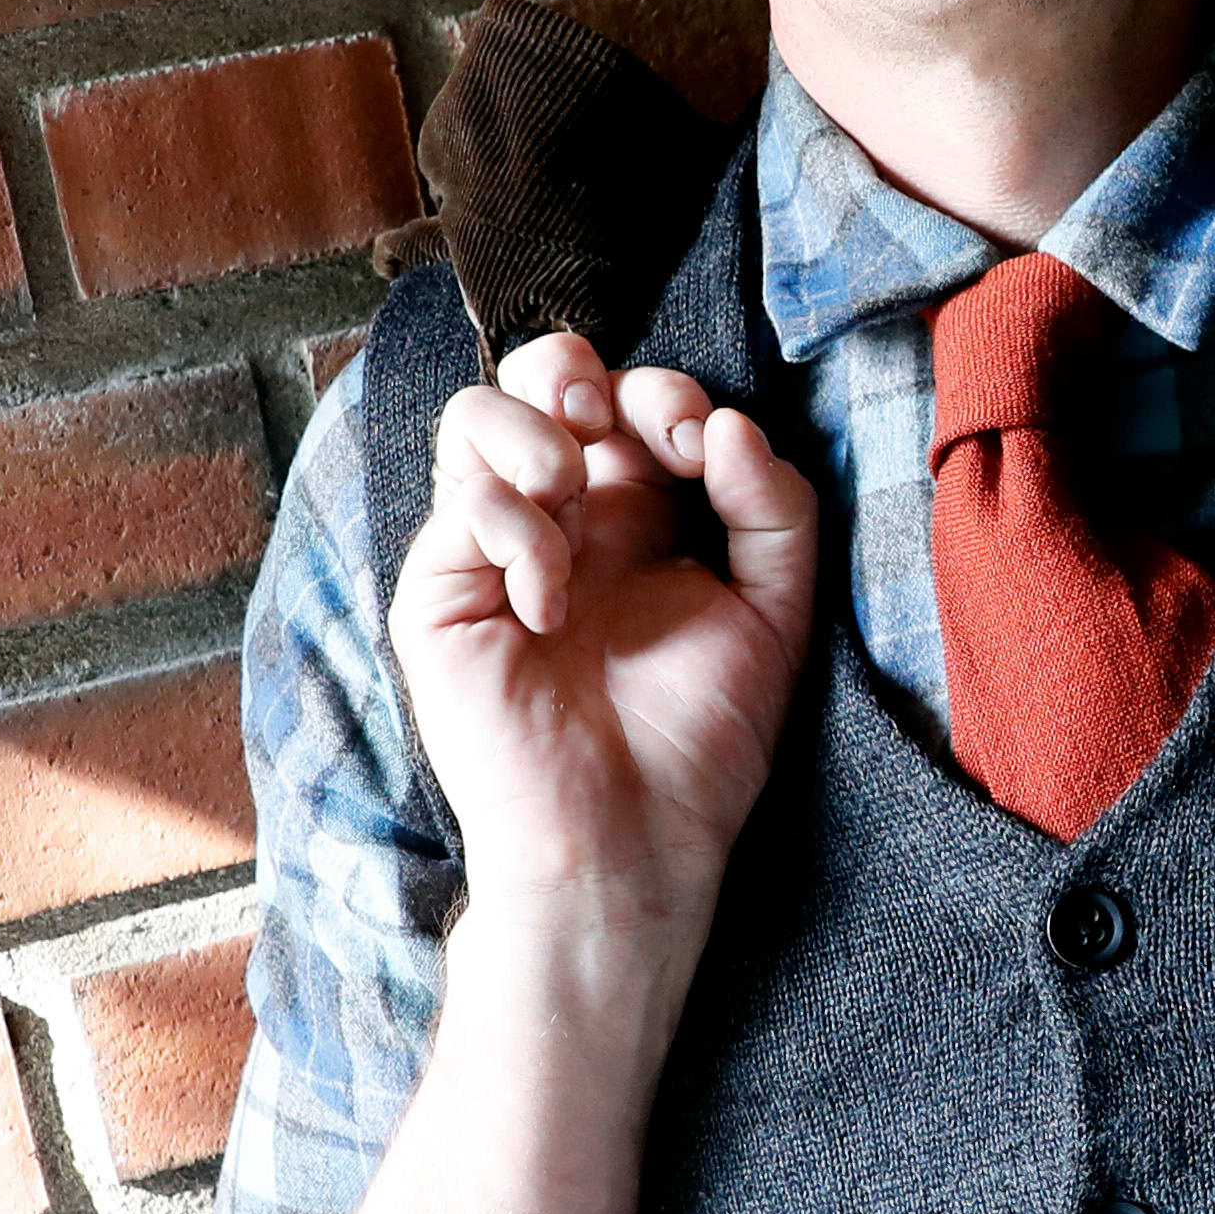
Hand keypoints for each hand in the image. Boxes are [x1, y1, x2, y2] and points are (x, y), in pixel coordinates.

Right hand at [392, 330, 819, 936]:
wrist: (634, 840)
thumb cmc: (701, 741)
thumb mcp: (774, 612)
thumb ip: (773, 509)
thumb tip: (729, 423)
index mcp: (635, 515)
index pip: (626, 398)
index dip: (663, 394)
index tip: (704, 447)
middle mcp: (559, 520)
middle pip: (534, 377)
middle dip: (578, 373)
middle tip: (624, 427)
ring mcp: (492, 554)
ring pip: (471, 415)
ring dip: (533, 427)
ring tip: (575, 488)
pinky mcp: (440, 599)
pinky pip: (462, 507)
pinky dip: (518, 532)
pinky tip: (552, 604)